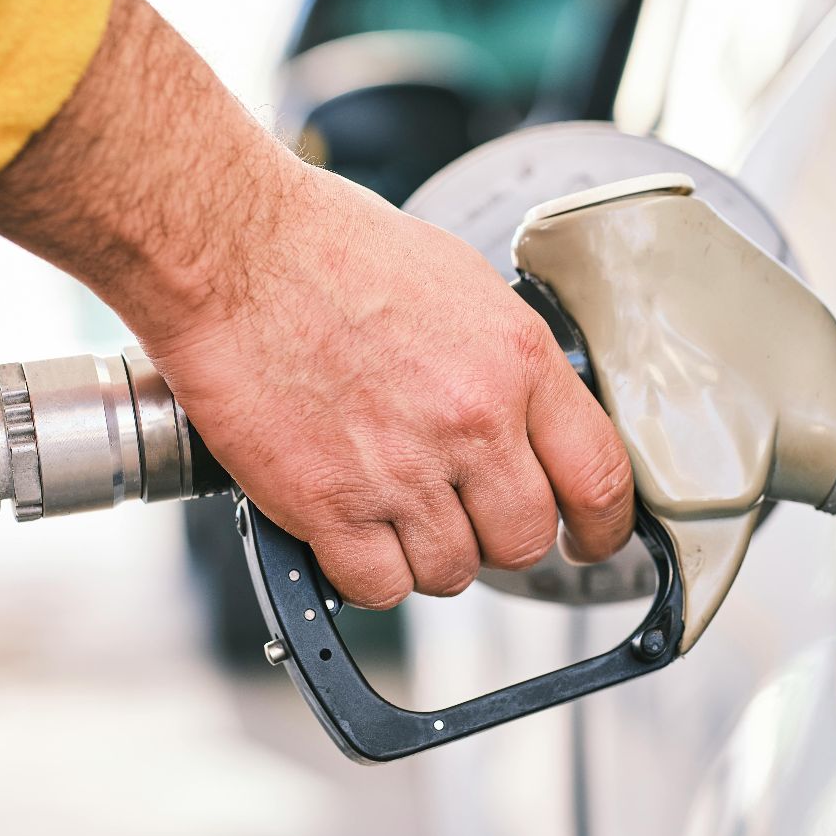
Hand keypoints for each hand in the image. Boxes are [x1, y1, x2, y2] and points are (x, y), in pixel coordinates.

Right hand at [0, 0, 634, 605]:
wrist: (232, 249)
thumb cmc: (329, 248)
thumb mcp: (459, 283)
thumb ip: (505, 362)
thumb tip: (528, 416)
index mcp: (518, 361)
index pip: (601, 478)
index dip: (603, 529)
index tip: (590, 541)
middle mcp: (473, 422)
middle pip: (525, 541)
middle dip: (497, 537)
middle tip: (462, 514)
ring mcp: (403, 470)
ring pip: (452, 573)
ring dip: (426, 555)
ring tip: (390, 507)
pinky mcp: (330, 505)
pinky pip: (378, 587)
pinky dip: (364, 572)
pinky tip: (347, 529)